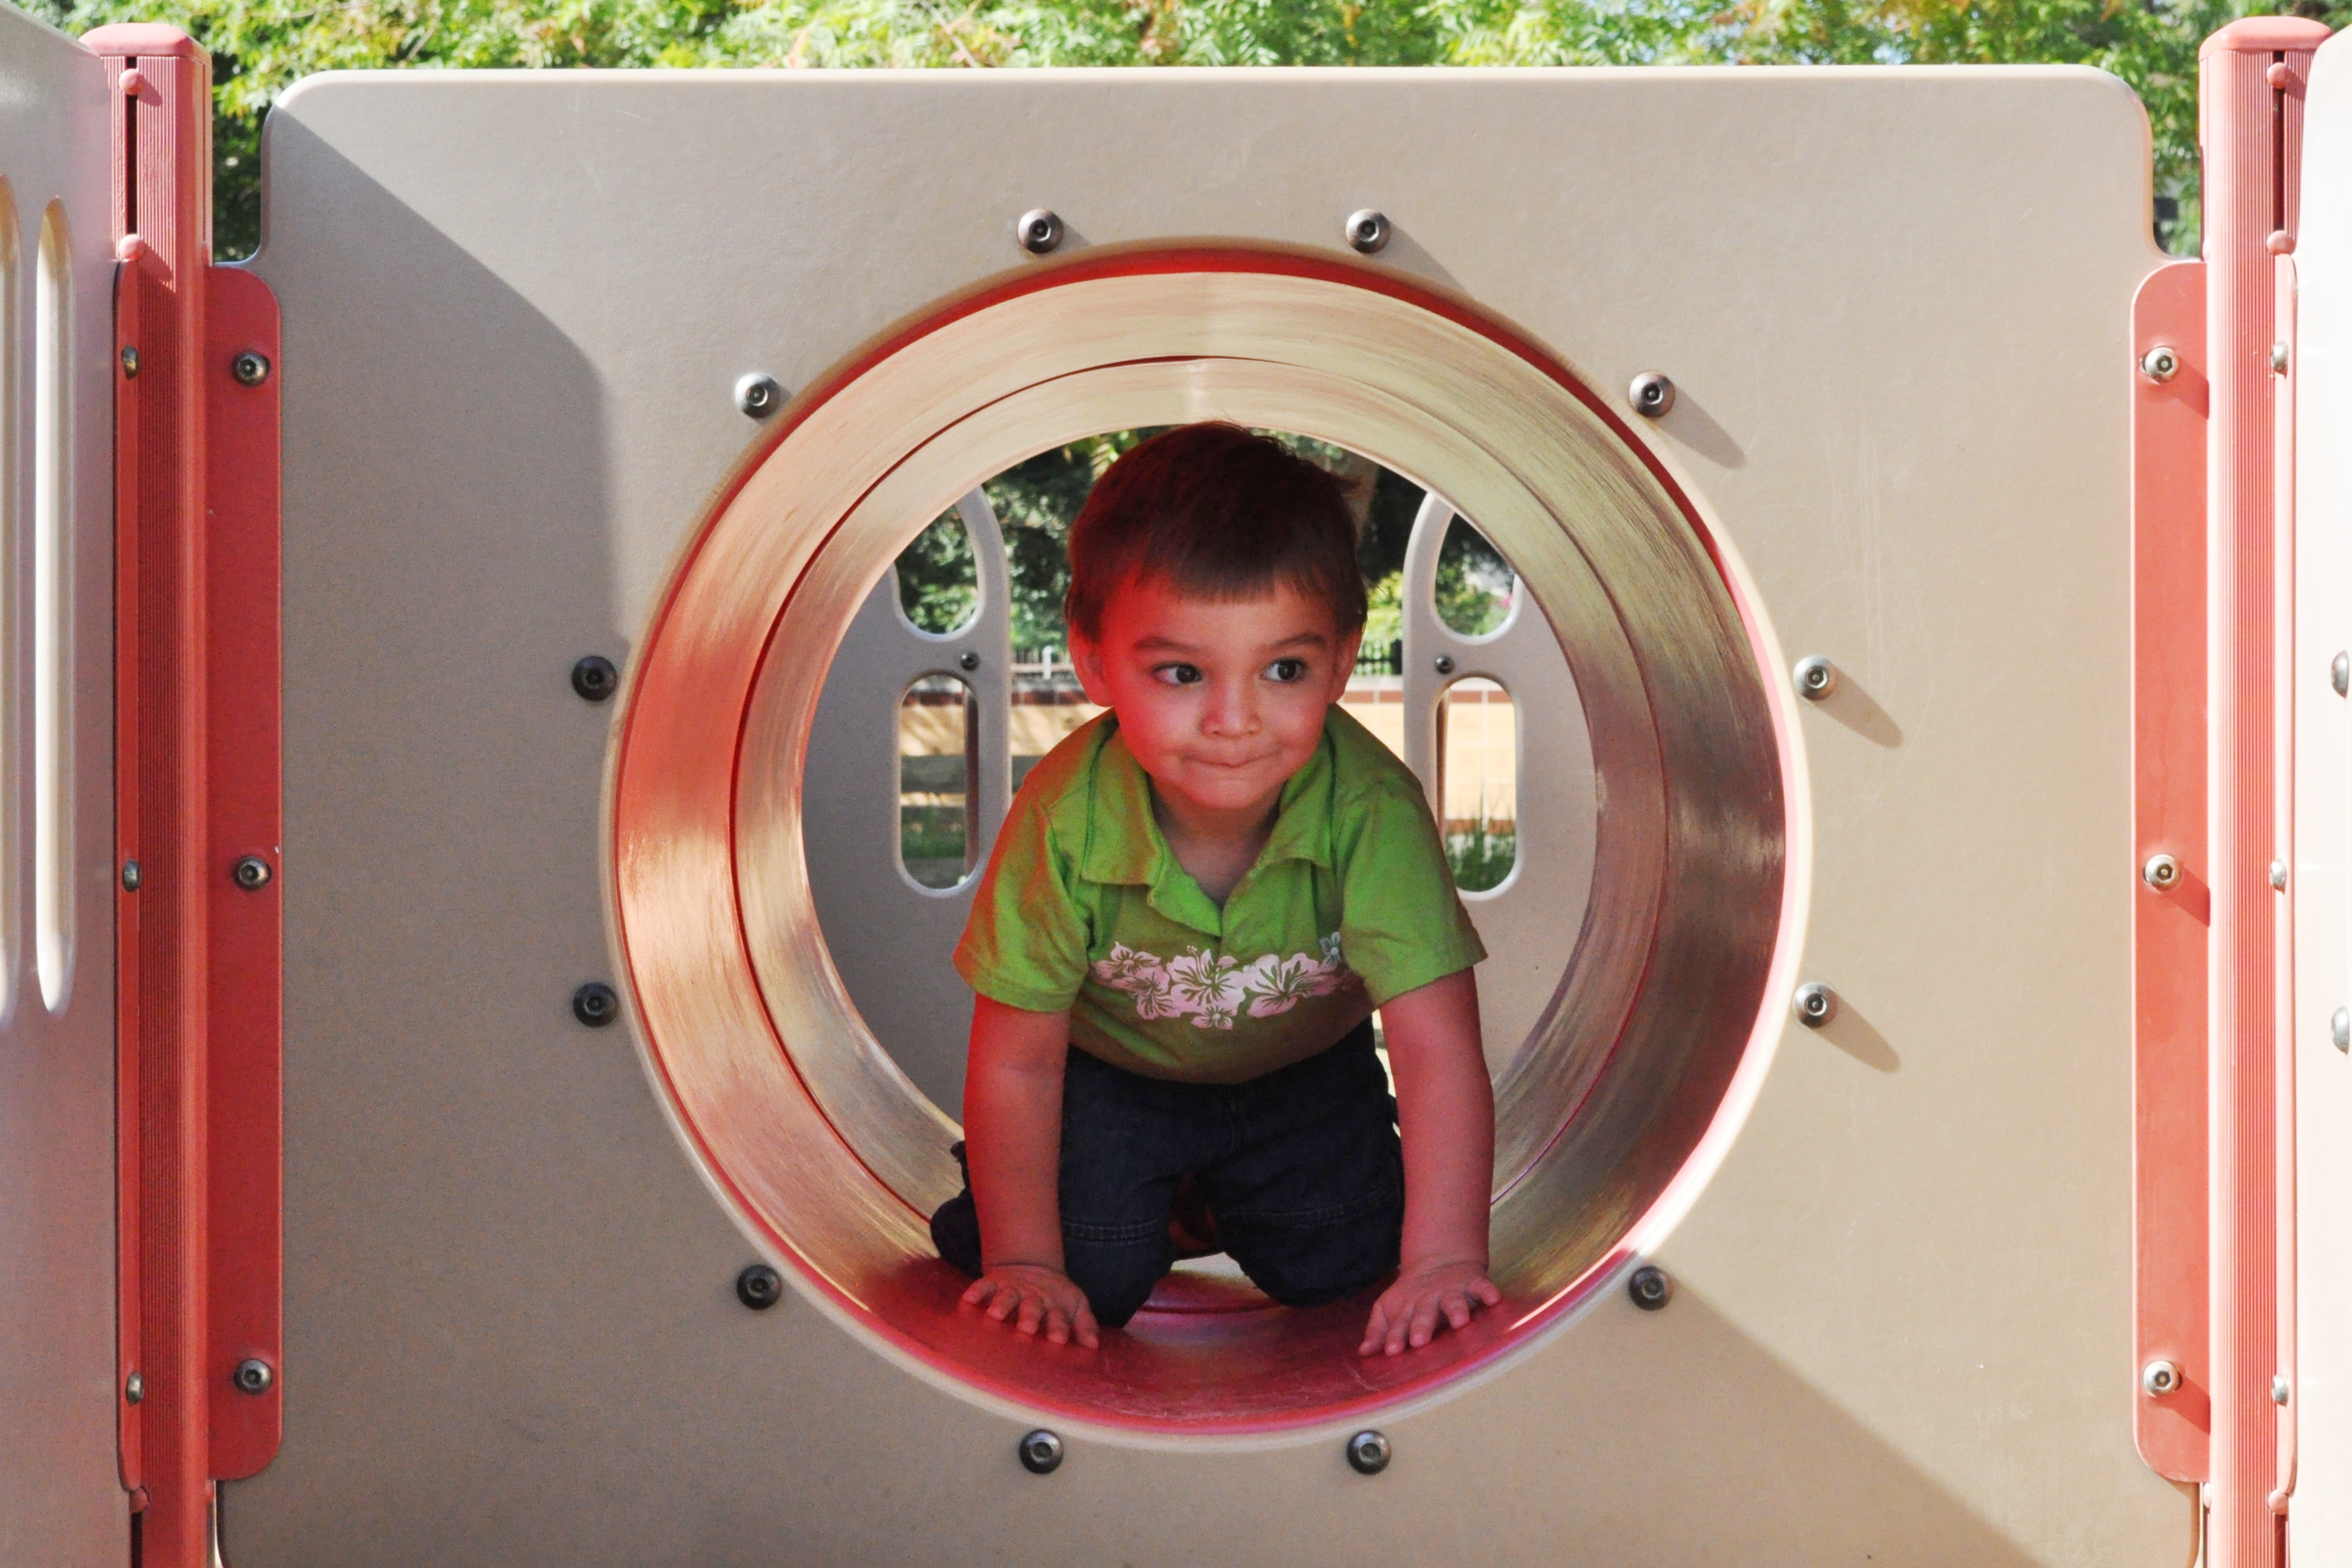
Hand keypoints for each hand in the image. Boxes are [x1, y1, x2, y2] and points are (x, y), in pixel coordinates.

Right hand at [961, 1263, 1101, 1348]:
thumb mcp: (1076, 1307)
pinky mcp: (995, 1282)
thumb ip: (1085, 1325)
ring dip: (1002, 1304)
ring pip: (1008, 1296)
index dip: (1058, 1327)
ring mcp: (1014, 1289)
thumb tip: (1093, 1345)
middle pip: (1032, 1307)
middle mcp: (1033, 1297)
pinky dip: (977, 1290)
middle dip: (1030, 1316)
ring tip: (995, 1315)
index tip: (1058, 1339)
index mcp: (1054, 1306)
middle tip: (1027, 1327)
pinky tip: (968, 1299)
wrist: (1033, 1266)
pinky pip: (984, 1285)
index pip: (1058, 1317)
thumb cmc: (1056, 1298)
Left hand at [1358, 1258, 1501, 1356]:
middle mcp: (1428, 1300)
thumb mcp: (1389, 1309)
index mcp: (1407, 1309)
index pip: (1400, 1325)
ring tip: (1459, 1322)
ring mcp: (1451, 1290)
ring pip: (1453, 1300)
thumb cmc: (1411, 1296)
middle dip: (1422, 1326)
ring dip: (1456, 1309)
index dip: (1396, 1337)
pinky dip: (1487, 1291)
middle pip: (1424, 1313)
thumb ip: (1378, 1331)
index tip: (1393, 1351)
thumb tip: (1363, 1353)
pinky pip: (1481, 1286)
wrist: (1439, 1260)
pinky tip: (1494, 1299)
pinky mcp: (1472, 1281)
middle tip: (1420, 1340)